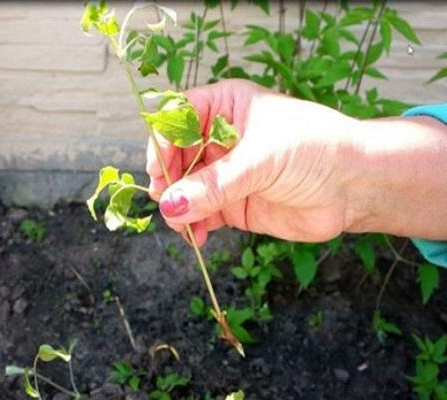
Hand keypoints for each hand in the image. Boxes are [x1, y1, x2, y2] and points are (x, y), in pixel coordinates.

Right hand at [146, 79, 363, 245]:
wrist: (356, 186)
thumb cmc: (316, 150)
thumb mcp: (262, 159)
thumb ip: (215, 184)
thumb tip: (170, 205)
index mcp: (225, 107)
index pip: (177, 118)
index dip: (163, 141)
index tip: (160, 169)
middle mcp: (220, 138)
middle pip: (175, 156)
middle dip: (168, 179)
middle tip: (167, 200)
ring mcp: (225, 173)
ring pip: (184, 188)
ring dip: (178, 207)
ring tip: (183, 225)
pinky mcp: (232, 204)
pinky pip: (201, 214)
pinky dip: (194, 225)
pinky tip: (198, 235)